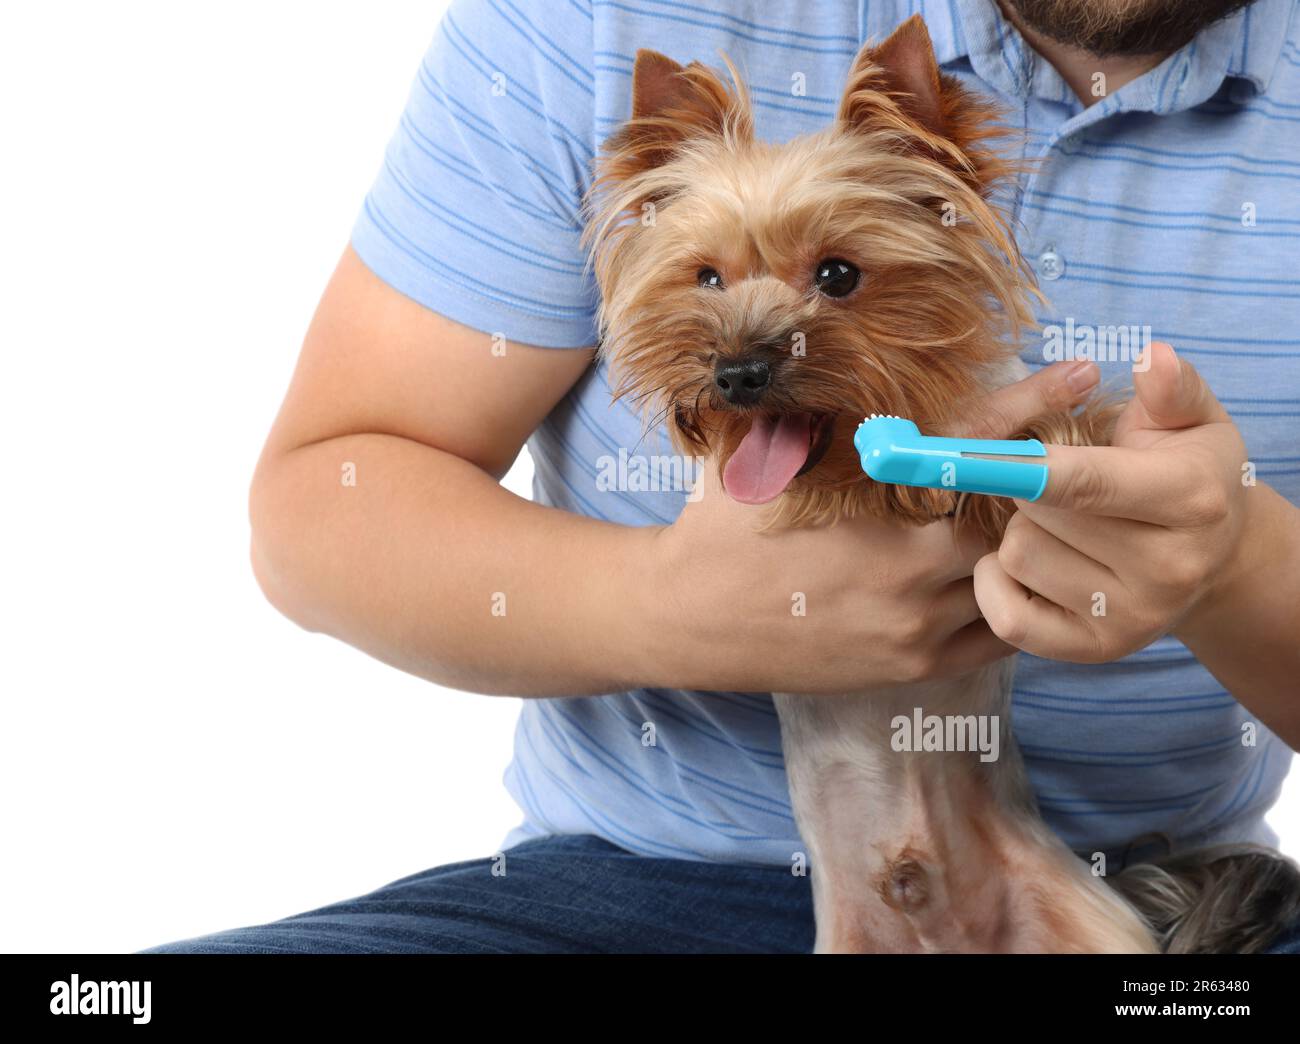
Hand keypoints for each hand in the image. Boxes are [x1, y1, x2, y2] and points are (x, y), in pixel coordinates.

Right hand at [638, 359, 1101, 692]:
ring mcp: (915, 624)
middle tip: (1058, 465)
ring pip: (1008, 580)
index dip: (1030, 403)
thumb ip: (818, 414)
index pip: (972, 443)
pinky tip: (998, 580)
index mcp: (875, 504)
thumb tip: (850, 364)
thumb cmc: (719, 529)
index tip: (1080, 373)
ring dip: (1023, 549)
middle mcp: (909, 567)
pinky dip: (1005, 603)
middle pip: (1010, 518)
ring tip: (1037, 525)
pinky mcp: (911, 667)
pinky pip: (993, 636)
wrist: (687, 620)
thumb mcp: (761, 455)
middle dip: (1035, 488)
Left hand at [974, 343, 1253, 661]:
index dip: (1016, 466)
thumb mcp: (1194, 420)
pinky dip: (997, 585)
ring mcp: (1132, 617)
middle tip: (1057, 487)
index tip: (958, 455)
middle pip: (1035, 516)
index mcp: (1188, 500)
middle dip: (1026, 490)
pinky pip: (1008, 617)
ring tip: (1056, 526)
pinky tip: (1024, 564)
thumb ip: (1171, 387)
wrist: (1217, 559)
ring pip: (1016, 559)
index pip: (1084, 482)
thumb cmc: (1190, 473)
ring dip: (1017, 533)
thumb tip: (1150, 357)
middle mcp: (1167, 568)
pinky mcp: (1095, 650)